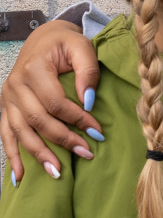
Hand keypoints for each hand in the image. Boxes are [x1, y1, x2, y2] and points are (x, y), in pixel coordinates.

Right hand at [0, 20, 102, 182]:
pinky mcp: (5, 108)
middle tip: (86, 153)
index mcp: (34, 69)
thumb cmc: (65, 44)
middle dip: (62, 140)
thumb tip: (88, 100)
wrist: (43, 40)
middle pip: (38, 119)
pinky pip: (6, 135)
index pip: (55, 102)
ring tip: (57, 172)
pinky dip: (12, 156)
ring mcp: (7, 98)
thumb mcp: (82, 47)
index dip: (77, 118)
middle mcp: (15, 85)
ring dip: (38, 154)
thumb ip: (88, 70)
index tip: (97, 131)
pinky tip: (19, 177)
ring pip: (20, 131)